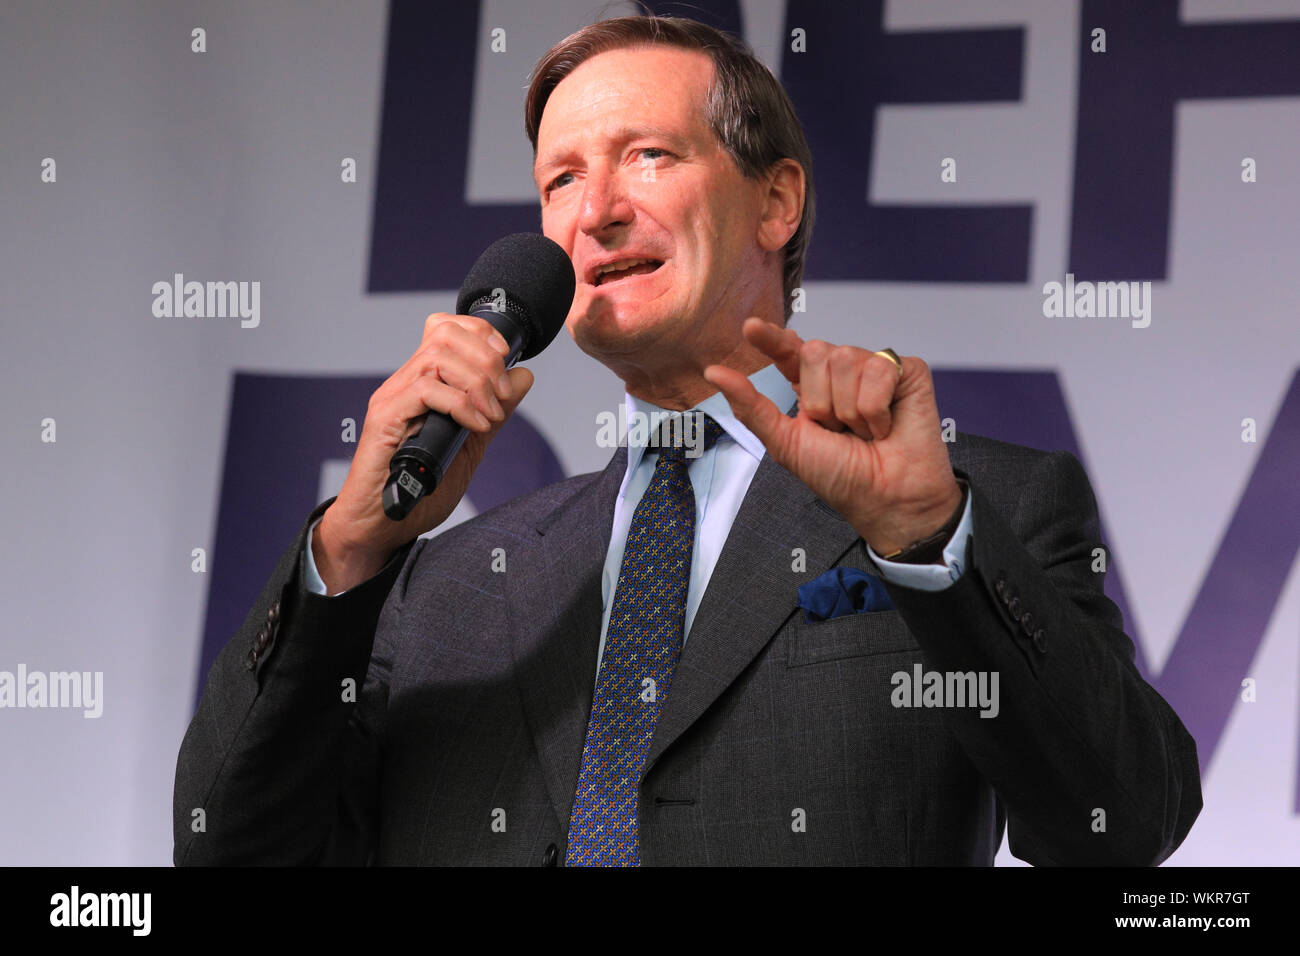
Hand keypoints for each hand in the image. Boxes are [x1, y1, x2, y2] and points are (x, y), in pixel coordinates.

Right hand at [314, 313, 533, 592]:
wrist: (381, 526)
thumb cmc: (419, 489)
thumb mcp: (471, 445)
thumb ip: (494, 411)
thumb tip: (523, 377)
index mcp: (423, 383)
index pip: (447, 329)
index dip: (482, 334)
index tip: (506, 362)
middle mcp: (404, 382)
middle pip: (445, 334)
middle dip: (486, 359)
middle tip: (502, 396)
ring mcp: (392, 397)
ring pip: (437, 357)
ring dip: (477, 382)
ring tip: (490, 414)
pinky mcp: (384, 418)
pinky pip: (425, 390)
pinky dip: (460, 404)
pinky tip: (475, 426)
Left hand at [703, 318, 961, 555]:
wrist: (886, 499)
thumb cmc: (841, 478)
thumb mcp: (787, 443)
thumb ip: (751, 406)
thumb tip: (713, 372)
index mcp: (812, 387)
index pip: (789, 350)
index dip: (772, 338)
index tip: (750, 328)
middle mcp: (842, 373)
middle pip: (816, 352)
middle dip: (821, 401)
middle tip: (841, 431)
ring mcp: (875, 369)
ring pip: (846, 359)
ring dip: (851, 410)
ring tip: (866, 433)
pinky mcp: (907, 371)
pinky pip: (879, 369)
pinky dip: (877, 408)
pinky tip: (887, 426)